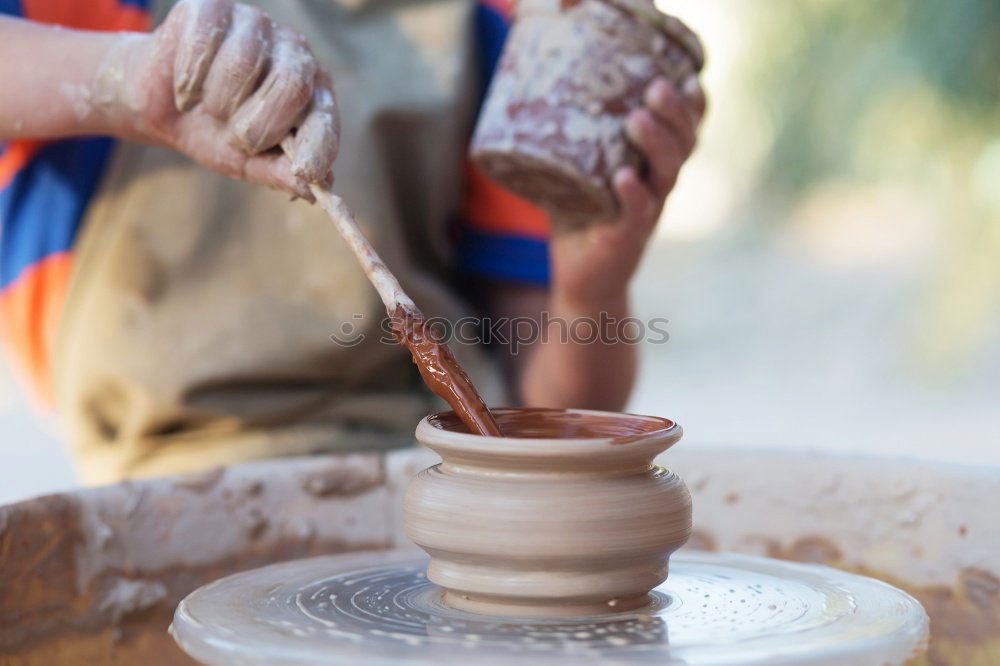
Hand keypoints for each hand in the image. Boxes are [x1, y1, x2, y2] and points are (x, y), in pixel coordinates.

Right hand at [95, 0, 338, 197]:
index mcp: (313, 92)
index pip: (325, 117)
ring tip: (209, 108)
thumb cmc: (214, 132)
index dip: (317, 146)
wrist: (159, 105)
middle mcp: (293, 51)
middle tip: (236, 138)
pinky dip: (188, 81)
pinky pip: (203, 44)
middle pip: (292, 85)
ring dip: (217, 103)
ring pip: (242, 66)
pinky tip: (186, 89)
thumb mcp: (247, 162)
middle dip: (258, 126)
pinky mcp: (212, 7)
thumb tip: (313, 190)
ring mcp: (256, 23)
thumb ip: (280, 173)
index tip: (304, 172)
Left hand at [550, 75, 705, 305]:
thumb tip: (534, 92)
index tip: (684, 76)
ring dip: (656, 144)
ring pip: (666, 174)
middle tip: (656, 87)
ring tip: (637, 120)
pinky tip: (625, 176)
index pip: (686, 130)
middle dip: (675, 113)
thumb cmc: (579, 218)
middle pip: (683, 144)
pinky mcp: (627, 237)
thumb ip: (570, 138)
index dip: (692, 105)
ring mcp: (648, 212)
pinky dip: (634, 194)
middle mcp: (658, 186)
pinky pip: (638, 213)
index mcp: (654, 166)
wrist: (582, 280)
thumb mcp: (576, 171)